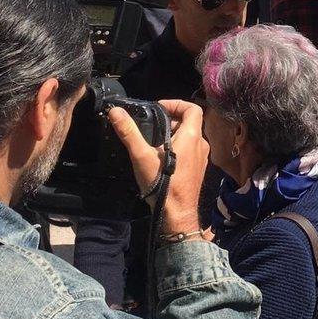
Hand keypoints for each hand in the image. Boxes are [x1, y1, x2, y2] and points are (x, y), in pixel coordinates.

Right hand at [109, 99, 208, 236]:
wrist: (177, 215)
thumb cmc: (163, 184)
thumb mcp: (141, 156)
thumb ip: (129, 132)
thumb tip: (115, 112)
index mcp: (192, 136)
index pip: (192, 108)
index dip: (176, 103)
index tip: (159, 108)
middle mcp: (201, 145)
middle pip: (190, 122)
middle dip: (171, 120)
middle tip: (152, 125)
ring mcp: (202, 158)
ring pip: (190, 137)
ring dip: (174, 134)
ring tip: (153, 141)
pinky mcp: (198, 170)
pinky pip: (190, 150)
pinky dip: (178, 147)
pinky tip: (161, 159)